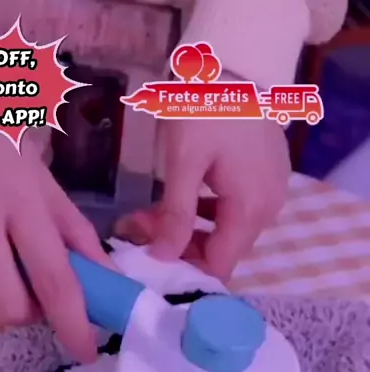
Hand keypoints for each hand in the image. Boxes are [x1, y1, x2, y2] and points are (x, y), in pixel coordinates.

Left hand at [116, 117, 289, 281]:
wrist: (236, 63)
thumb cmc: (205, 109)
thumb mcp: (184, 162)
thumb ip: (176, 214)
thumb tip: (163, 257)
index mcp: (250, 210)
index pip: (219, 266)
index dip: (183, 271)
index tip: (147, 260)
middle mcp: (267, 211)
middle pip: (220, 250)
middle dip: (177, 246)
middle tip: (138, 226)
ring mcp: (269, 195)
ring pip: (223, 232)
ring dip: (186, 229)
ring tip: (147, 213)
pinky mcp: (265, 181)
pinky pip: (232, 212)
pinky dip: (203, 213)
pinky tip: (177, 199)